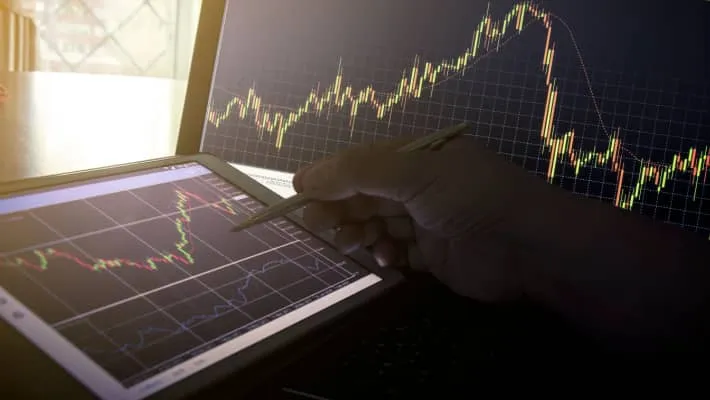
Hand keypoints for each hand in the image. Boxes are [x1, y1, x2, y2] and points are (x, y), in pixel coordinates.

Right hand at [292, 136, 550, 301]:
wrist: (526, 246)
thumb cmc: (468, 195)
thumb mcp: (413, 172)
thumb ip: (358, 172)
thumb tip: (305, 177)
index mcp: (418, 157)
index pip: (363, 163)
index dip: (330, 176)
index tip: (299, 192)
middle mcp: (421, 186)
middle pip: (367, 195)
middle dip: (339, 207)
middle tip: (314, 223)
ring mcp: (428, 221)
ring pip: (378, 224)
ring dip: (359, 232)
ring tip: (347, 242)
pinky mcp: (434, 255)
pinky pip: (397, 252)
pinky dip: (386, 255)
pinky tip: (385, 259)